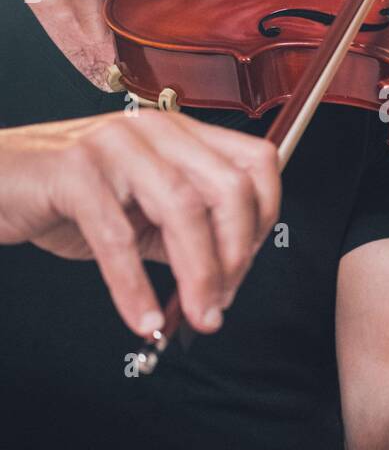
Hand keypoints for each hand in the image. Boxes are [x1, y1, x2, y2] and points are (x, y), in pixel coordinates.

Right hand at [0, 110, 281, 335]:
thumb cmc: (63, 194)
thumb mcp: (138, 211)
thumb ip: (182, 234)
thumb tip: (226, 278)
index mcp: (179, 134)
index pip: (256, 163)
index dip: (264, 218)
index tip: (246, 266)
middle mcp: (155, 130)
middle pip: (228, 188)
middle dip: (236, 256)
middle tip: (220, 302)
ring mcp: (115, 145)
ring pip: (183, 209)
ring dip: (199, 275)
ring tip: (197, 316)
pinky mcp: (74, 171)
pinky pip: (116, 237)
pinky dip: (134, 287)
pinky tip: (142, 318)